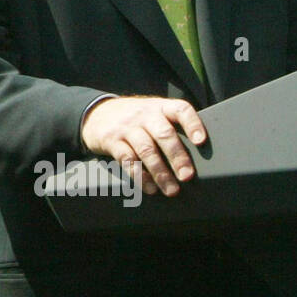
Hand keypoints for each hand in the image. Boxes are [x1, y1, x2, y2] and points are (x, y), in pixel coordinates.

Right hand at [80, 96, 205, 196]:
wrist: (96, 113)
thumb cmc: (134, 118)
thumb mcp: (152, 112)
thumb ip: (170, 125)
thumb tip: (198, 155)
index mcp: (159, 107)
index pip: (180, 110)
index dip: (192, 124)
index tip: (201, 142)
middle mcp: (144, 114)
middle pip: (164, 134)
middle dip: (177, 157)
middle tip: (187, 176)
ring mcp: (127, 127)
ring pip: (146, 150)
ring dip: (160, 172)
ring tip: (171, 190)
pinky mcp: (112, 140)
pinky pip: (127, 160)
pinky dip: (140, 176)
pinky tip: (150, 188)